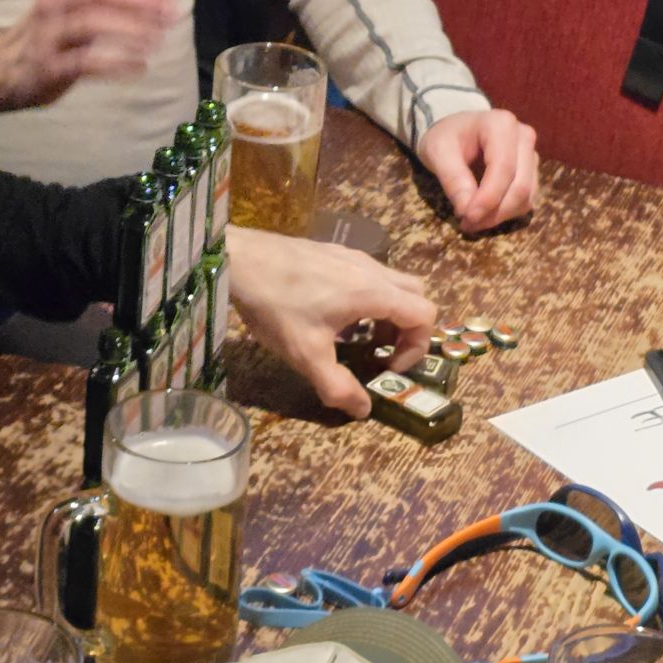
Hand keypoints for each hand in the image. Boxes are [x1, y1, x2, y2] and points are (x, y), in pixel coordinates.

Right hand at [0, 0, 177, 129]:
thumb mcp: (72, 2)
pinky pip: (85, 62)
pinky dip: (116, 63)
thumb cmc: (48, 33)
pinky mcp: (48, 67)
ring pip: (92, 22)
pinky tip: (140, 67)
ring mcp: (48, 34)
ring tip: (158, 39)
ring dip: (131, 29)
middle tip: (170, 11)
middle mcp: (53, 0)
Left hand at [224, 226, 436, 416]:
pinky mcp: (333, 252)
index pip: (424, 315)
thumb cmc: (275, 306)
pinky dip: (367, 298)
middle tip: (381, 351)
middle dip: (408, 328)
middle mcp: (370, 269)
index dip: (417, 347)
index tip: (388, 366)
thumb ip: (338, 386)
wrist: (238, 259)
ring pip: (391, 282)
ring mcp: (351, 256)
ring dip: (387, 313)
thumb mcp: (306, 354)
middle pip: (415, 295)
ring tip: (358, 337)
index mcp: (372, 292)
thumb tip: (363, 410)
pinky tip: (333, 315)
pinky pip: (367, 275)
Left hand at [418, 108, 539, 232]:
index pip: (503, 169)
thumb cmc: (445, 137)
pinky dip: (506, 213)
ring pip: (526, 197)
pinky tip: (484, 215)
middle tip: (467, 224)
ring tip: (472, 221)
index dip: (488, 199)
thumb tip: (467, 211)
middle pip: (520, 186)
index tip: (467, 218)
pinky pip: (526, 200)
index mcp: (502, 125)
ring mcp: (531, 155)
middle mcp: (523, 137)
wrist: (454, 130)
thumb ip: (453, 179)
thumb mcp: (438, 152)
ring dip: (500, 216)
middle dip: (494, 212)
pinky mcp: (531, 171)